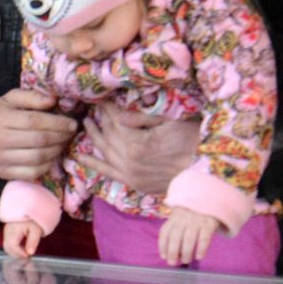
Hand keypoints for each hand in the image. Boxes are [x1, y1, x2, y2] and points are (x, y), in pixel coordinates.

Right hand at [0, 89, 77, 180]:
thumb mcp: (10, 99)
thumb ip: (31, 97)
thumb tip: (53, 100)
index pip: (33, 121)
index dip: (56, 123)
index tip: (71, 123)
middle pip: (37, 141)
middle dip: (60, 137)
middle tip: (70, 133)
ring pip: (37, 158)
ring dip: (56, 151)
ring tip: (63, 143)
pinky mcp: (3, 173)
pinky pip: (32, 172)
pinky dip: (48, 165)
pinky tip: (53, 156)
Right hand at [0, 220, 45, 258]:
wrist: (29, 205)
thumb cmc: (33, 217)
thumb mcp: (36, 229)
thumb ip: (33, 242)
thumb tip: (30, 253)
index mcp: (13, 231)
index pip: (12, 246)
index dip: (19, 253)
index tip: (28, 256)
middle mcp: (7, 232)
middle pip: (7, 248)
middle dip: (16, 255)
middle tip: (26, 256)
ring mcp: (6, 231)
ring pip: (6, 246)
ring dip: (14, 252)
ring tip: (24, 253)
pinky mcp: (8, 231)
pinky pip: (7, 242)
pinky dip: (13, 248)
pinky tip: (21, 248)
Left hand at [82, 105, 199, 195]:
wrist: (203, 174)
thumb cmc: (192, 143)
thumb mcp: (170, 123)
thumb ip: (142, 120)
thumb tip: (119, 115)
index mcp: (138, 143)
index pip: (117, 122)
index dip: (109, 110)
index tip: (103, 100)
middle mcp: (129, 160)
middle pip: (108, 136)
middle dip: (101, 120)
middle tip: (94, 108)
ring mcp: (129, 174)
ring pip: (105, 152)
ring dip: (93, 137)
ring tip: (85, 124)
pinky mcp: (132, 183)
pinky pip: (107, 172)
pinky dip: (92, 163)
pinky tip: (79, 156)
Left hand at [157, 209, 220, 265]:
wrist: (210, 198)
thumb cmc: (191, 213)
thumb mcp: (180, 217)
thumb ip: (175, 230)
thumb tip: (170, 253)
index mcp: (174, 218)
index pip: (164, 232)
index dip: (162, 246)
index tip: (163, 256)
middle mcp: (183, 220)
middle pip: (175, 238)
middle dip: (172, 252)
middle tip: (172, 263)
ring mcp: (196, 221)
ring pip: (188, 240)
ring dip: (186, 253)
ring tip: (186, 260)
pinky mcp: (208, 224)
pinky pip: (204, 238)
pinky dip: (201, 249)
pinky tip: (199, 257)